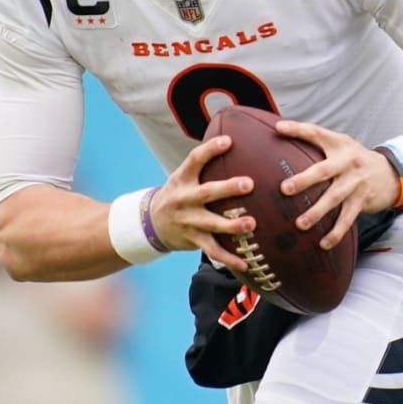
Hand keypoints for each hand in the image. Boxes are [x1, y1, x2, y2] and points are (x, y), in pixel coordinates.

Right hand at [151, 134, 255, 272]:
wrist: (151, 222)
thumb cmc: (178, 194)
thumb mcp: (183, 177)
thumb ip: (204, 165)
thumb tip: (235, 141)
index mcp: (182, 179)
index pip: (194, 159)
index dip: (210, 149)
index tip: (228, 141)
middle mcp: (183, 199)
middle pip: (207, 192)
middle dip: (228, 188)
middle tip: (249, 183)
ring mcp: (187, 221)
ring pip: (211, 223)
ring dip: (231, 225)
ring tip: (251, 224)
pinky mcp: (192, 239)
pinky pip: (212, 250)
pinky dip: (229, 258)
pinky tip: (246, 262)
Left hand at [273, 120, 401, 249]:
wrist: (391, 173)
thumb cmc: (353, 158)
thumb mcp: (339, 144)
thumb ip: (314, 140)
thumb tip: (277, 130)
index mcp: (338, 144)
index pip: (316, 133)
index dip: (298, 129)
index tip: (279, 128)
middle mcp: (348, 162)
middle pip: (323, 170)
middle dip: (304, 180)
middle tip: (285, 189)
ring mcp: (356, 182)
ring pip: (334, 198)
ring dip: (317, 212)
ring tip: (300, 224)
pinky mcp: (362, 200)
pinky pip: (348, 218)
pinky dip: (336, 232)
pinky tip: (324, 243)